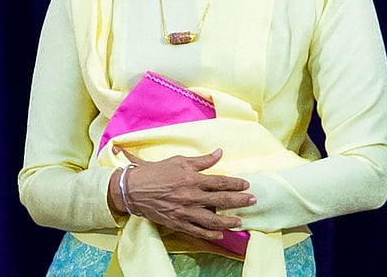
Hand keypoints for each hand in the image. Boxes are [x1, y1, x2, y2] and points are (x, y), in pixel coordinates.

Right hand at [114, 147, 254, 242]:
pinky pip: (198, 231)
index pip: (219, 182)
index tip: (246, 184)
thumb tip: (219, 153)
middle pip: (221, 200)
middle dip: (239, 201)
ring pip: (212, 220)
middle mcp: (190, 196)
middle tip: (252, 200)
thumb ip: (201, 160)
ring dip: (229, 221)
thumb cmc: (155, 172)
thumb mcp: (178, 161)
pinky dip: (210, 234)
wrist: (133, 189)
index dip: (235, 183)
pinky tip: (220, 234)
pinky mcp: (177, 222)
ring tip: (240, 221)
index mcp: (191, 178)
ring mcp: (184, 211)